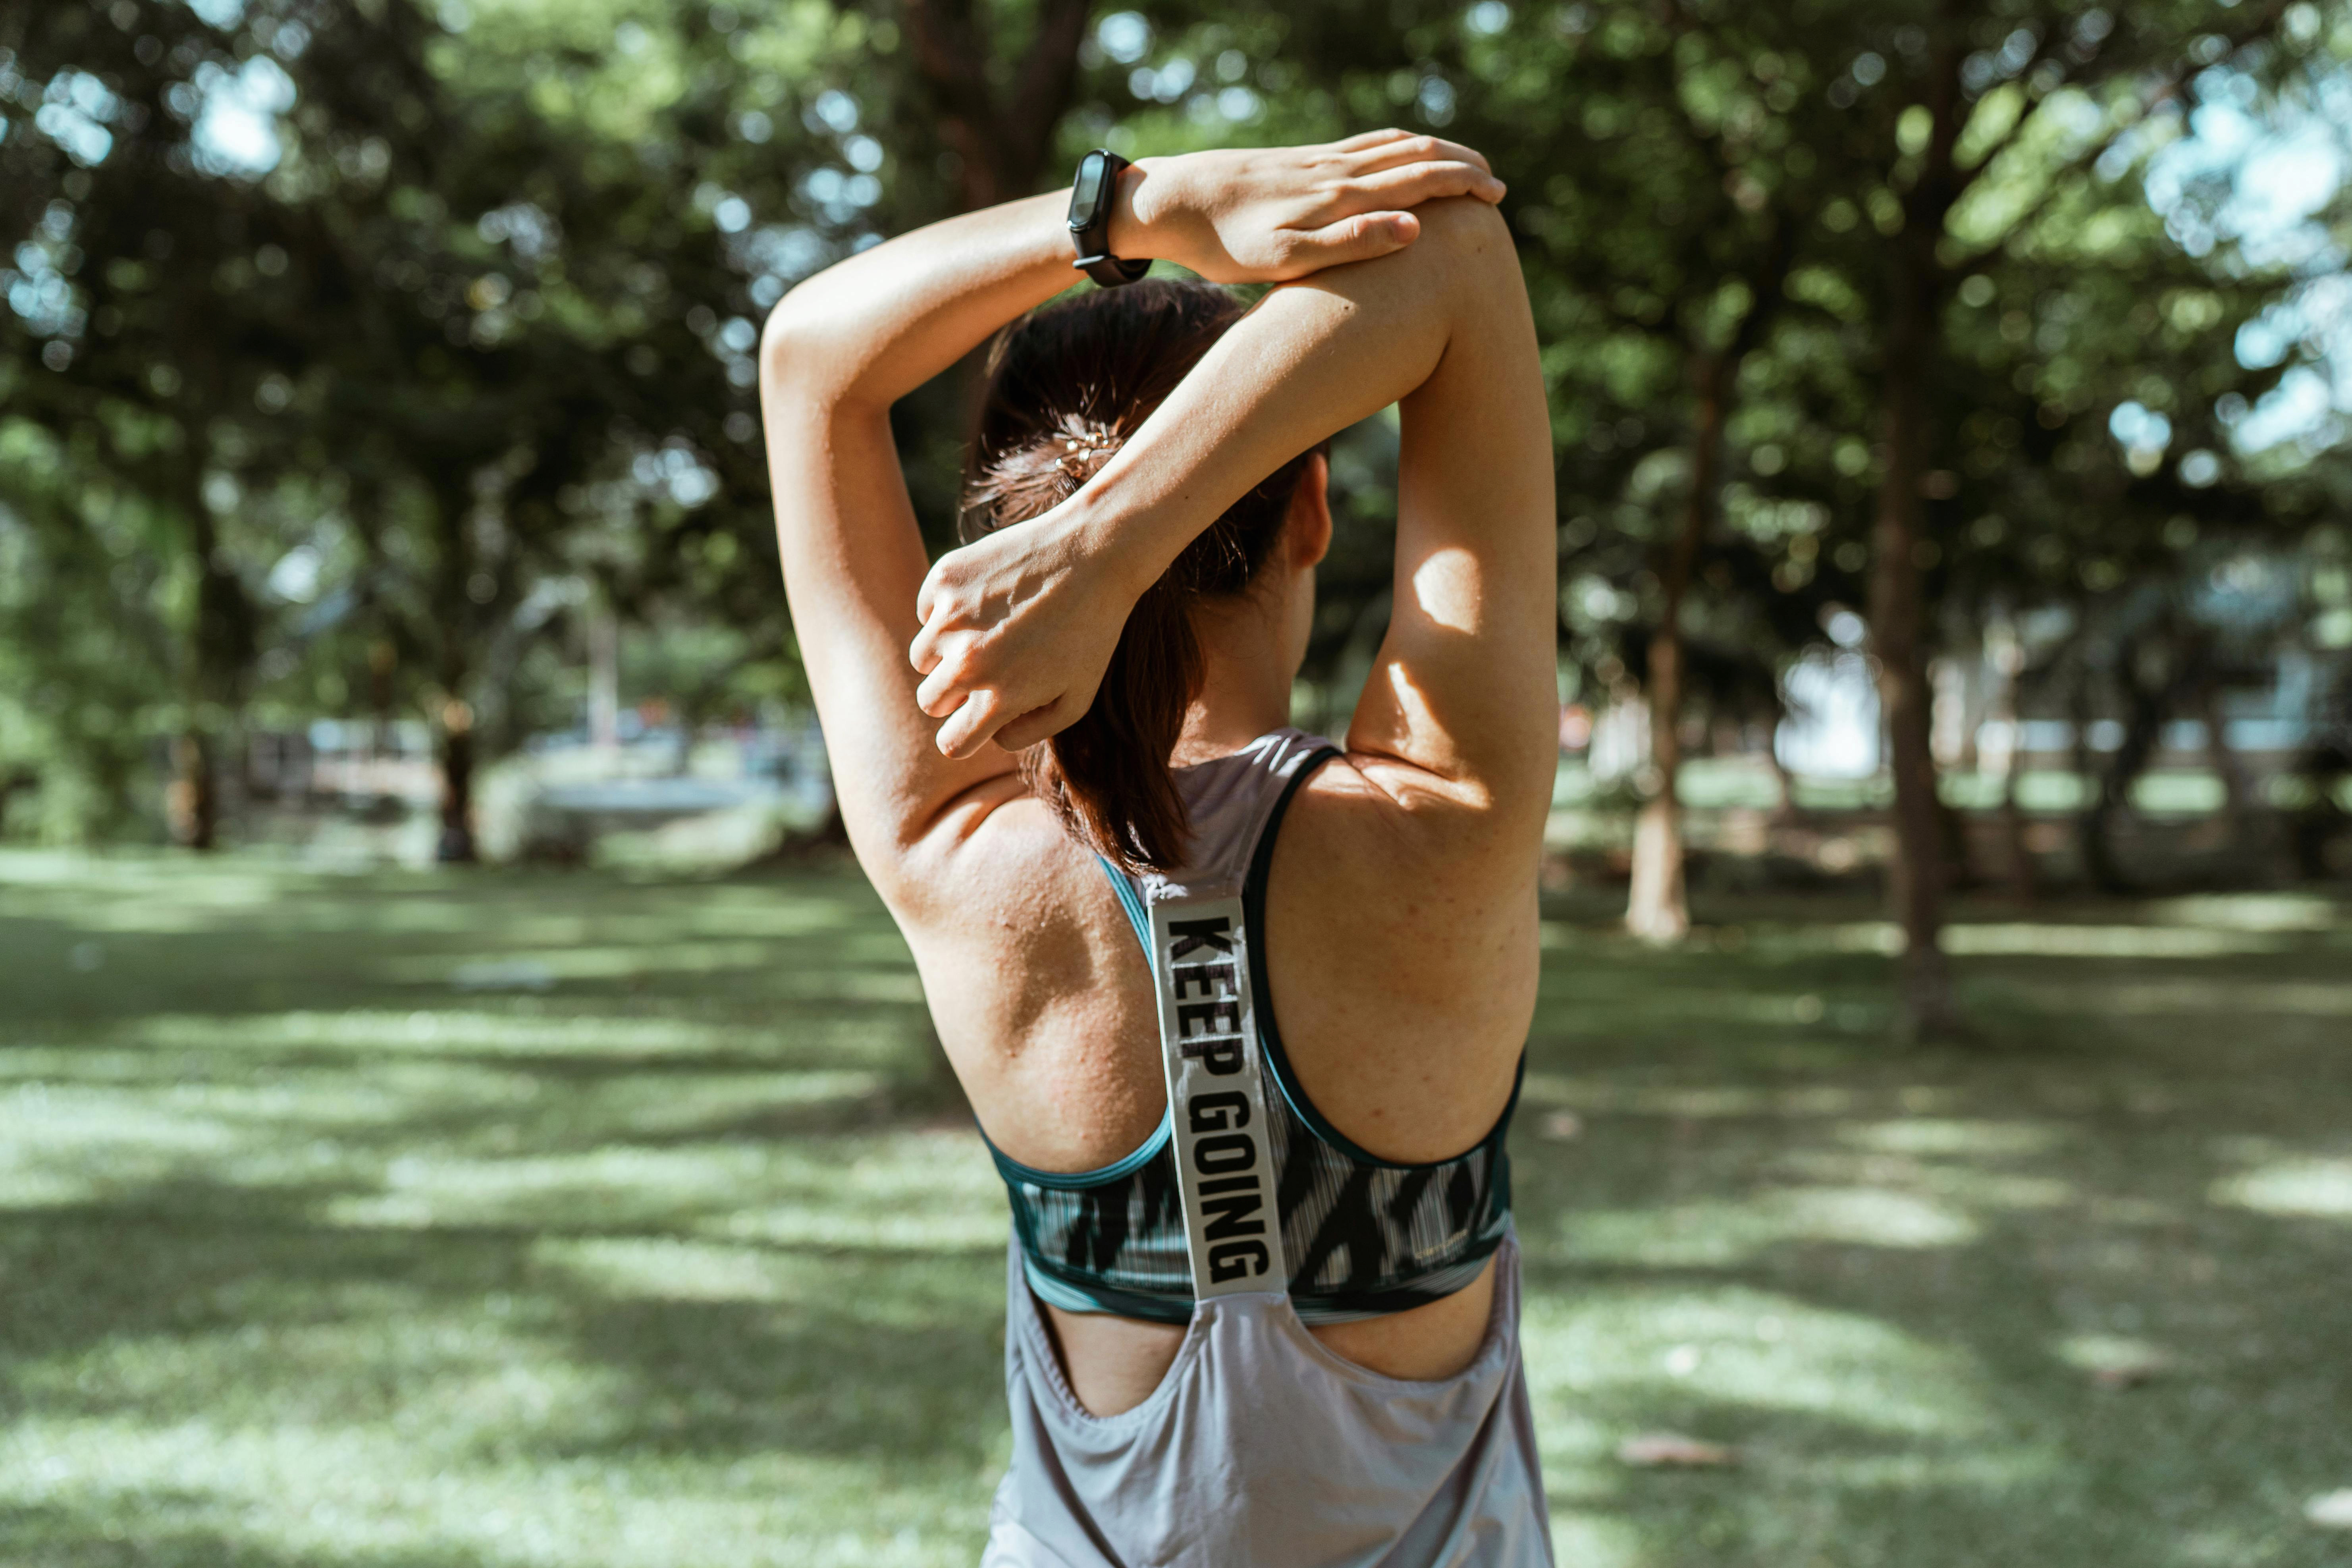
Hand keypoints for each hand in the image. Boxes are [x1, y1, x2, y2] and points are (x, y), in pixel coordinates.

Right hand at [908, 506, 1138, 758]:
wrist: (1096, 552)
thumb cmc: (1091, 631)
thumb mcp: (1077, 697)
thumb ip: (1030, 731)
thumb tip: (991, 737)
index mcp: (999, 698)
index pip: (951, 743)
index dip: (963, 736)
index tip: (975, 720)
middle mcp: (967, 661)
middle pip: (930, 701)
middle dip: (954, 694)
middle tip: (989, 669)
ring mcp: (951, 617)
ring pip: (923, 657)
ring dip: (947, 653)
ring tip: (990, 631)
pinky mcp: (945, 578)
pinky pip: (927, 611)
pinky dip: (948, 611)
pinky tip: (988, 598)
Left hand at [1116, 129, 1504, 284]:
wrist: (1172, 201)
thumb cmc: (1222, 245)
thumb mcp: (1284, 260)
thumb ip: (1350, 245)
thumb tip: (1414, 226)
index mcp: (1339, 196)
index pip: (1419, 180)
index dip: (1463, 185)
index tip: (1497, 197)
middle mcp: (1335, 171)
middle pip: (1414, 156)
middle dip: (1461, 167)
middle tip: (1496, 187)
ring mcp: (1318, 162)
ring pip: (1392, 146)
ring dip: (1435, 154)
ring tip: (1464, 169)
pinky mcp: (1301, 161)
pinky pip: (1364, 146)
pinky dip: (1399, 147)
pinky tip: (1402, 156)